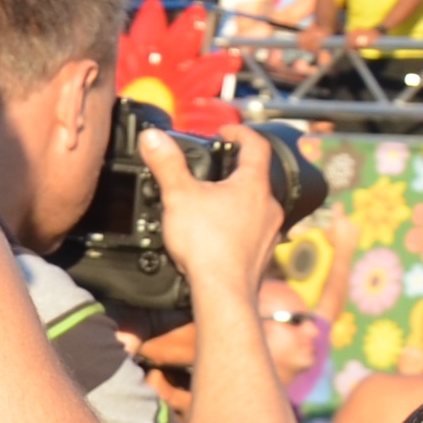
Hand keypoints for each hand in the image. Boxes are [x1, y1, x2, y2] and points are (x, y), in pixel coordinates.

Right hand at [150, 119, 283, 296]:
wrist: (224, 291)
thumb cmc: (207, 244)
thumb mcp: (178, 196)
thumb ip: (166, 164)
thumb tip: (153, 137)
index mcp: (253, 184)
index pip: (256, 145)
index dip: (240, 132)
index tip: (226, 131)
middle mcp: (269, 205)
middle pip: (256, 177)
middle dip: (234, 171)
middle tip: (212, 171)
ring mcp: (270, 230)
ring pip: (256, 205)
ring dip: (237, 200)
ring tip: (212, 205)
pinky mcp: (263, 252)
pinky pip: (253, 231)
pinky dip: (238, 227)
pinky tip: (218, 236)